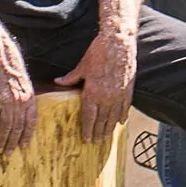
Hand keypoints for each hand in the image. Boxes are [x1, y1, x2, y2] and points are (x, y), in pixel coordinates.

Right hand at [0, 33, 37, 156]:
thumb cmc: (10, 65)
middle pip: (18, 128)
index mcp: (30, 97)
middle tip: (9, 154)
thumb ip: (24, 96)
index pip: (31, 122)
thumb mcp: (22, 81)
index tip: (24, 147)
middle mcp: (22, 101)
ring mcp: (9, 100)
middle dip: (13, 143)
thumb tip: (21, 110)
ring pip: (6, 127)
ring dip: (2, 141)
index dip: (27, 136)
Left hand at [53, 28, 136, 142]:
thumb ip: (71, 78)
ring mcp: (118, 94)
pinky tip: (121, 122)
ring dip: (110, 128)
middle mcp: (106, 97)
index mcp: (92, 92)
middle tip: (96, 143)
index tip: (86, 139)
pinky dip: (123, 115)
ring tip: (107, 137)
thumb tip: (58, 82)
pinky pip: (125, 107)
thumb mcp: (82, 66)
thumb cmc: (98, 52)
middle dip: (98, 133)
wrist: (118, 43)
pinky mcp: (128, 89)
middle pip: (101, 120)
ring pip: (114, 117)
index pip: (89, 117)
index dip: (87, 129)